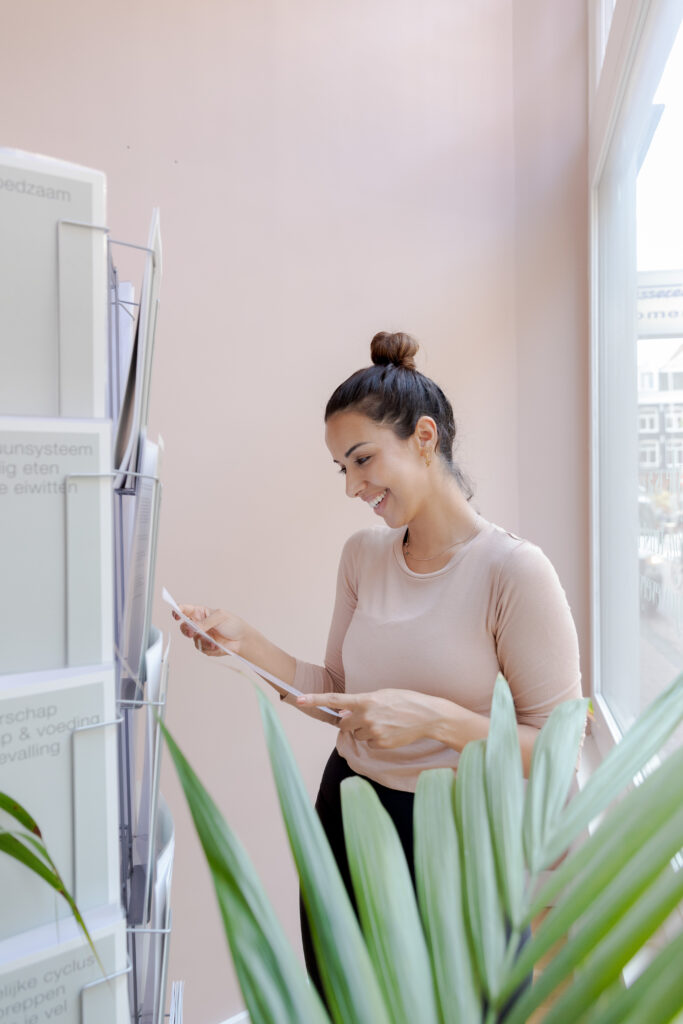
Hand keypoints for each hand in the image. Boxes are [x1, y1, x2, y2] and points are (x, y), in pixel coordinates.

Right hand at [171, 604, 249, 656]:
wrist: (241, 640)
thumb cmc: (233, 624)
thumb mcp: (220, 617)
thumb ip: (206, 622)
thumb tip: (195, 628)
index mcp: (201, 613)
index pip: (185, 610)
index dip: (178, 611)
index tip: (176, 614)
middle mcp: (199, 624)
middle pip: (184, 626)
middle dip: (186, 629)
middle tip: (192, 631)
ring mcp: (201, 636)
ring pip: (192, 639)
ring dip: (203, 640)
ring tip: (214, 641)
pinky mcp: (204, 646)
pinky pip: (201, 648)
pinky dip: (209, 647)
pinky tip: (217, 645)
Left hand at [296, 688, 442, 748]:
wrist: (427, 716)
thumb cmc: (405, 701)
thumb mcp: (382, 695)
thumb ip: (361, 703)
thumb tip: (344, 715)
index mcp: (365, 699)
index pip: (335, 700)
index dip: (315, 700)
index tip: (299, 699)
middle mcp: (366, 716)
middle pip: (343, 724)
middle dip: (350, 722)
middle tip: (367, 717)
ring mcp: (373, 731)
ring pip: (356, 735)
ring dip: (364, 730)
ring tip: (384, 723)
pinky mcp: (380, 743)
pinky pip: (368, 743)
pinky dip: (374, 739)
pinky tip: (389, 731)